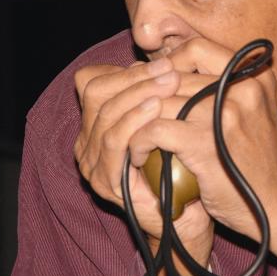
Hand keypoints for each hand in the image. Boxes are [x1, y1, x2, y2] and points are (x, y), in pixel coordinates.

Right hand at [73, 59, 213, 269]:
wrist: (188, 216)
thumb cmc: (182, 165)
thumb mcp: (168, 120)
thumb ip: (156, 93)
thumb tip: (163, 59)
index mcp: (97, 124)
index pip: (93, 82)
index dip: (126, 70)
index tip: (164, 62)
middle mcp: (88, 142)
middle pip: (96, 93)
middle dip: (135, 78)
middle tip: (169, 70)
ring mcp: (92, 163)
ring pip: (105, 114)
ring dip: (138, 94)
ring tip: (169, 84)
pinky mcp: (105, 181)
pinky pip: (113, 142)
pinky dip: (134, 122)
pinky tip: (156, 109)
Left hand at [128, 38, 276, 274]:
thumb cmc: (255, 161)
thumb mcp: (249, 112)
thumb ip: (215, 89)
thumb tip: (157, 68)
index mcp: (253, 76)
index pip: (197, 48)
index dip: (169, 63)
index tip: (156, 86)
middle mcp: (242, 88)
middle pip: (173, 76)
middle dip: (144, 95)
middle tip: (131, 115)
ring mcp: (224, 114)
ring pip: (159, 101)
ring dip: (137, 120)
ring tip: (133, 137)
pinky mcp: (205, 143)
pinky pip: (154, 130)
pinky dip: (138, 142)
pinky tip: (138, 156)